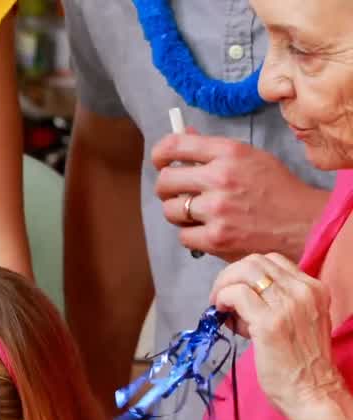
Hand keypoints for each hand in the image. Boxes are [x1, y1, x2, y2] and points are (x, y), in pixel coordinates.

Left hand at [153, 128, 326, 261]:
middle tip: (178, 194)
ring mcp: (217, 209)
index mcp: (229, 152)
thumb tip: (185, 135)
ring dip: (179, 214)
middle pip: (165, 181)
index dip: (160, 154)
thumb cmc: (278, 190)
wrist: (305, 224)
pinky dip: (192, 235)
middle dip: (166, 189)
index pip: (175, 145)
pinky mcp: (216, 238)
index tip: (160, 162)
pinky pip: (183, 236)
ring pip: (170, 210)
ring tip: (200, 214)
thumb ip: (215, 151)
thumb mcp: (251, 157)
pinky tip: (209, 231)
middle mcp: (220, 178)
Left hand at [210, 253, 347, 419]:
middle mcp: (304, 291)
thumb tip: (239, 296)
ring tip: (220, 307)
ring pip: (244, 272)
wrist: (313, 392)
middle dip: (230, 276)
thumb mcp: (297, 320)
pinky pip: (236, 294)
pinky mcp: (269, 322)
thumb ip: (276, 303)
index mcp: (314, 288)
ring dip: (223, 286)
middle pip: (255, 261)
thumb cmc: (300, 364)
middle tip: (220, 298)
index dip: (245, 273)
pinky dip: (222, 299)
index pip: (271, 261)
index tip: (234, 291)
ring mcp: (288, 304)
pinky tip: (221, 315)